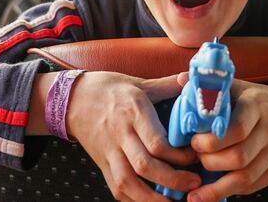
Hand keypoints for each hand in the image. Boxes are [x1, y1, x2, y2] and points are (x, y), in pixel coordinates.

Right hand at [66, 72, 200, 200]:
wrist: (71, 98)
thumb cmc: (108, 89)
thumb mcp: (139, 83)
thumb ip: (166, 85)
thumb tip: (190, 78)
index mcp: (133, 112)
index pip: (156, 142)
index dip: (178, 156)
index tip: (195, 156)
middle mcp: (120, 134)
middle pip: (144, 166)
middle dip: (172, 180)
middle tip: (193, 183)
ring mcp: (109, 151)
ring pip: (128, 182)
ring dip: (152, 198)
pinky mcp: (101, 163)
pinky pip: (115, 187)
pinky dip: (133, 199)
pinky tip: (150, 201)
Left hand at [174, 75, 267, 201]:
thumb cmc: (265, 102)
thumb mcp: (243, 87)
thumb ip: (213, 87)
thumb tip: (180, 79)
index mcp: (258, 107)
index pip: (237, 129)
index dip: (212, 140)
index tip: (194, 141)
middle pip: (238, 157)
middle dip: (210, 161)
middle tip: (195, 156)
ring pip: (245, 177)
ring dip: (216, 186)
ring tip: (195, 189)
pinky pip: (253, 186)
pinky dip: (230, 191)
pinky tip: (213, 192)